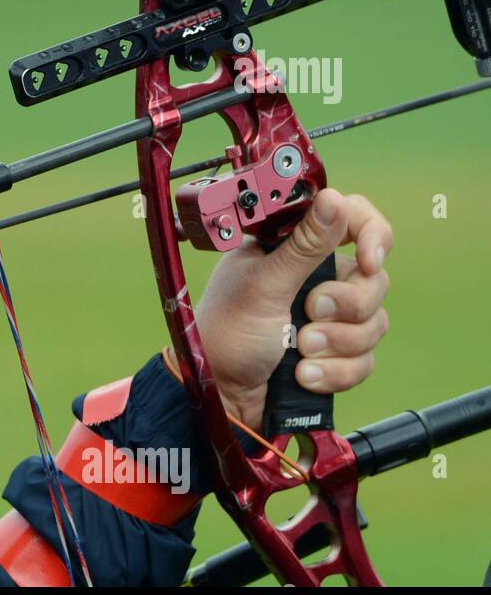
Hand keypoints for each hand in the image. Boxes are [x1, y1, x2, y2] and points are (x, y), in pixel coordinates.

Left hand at [191, 189, 392, 428]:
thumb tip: (333, 198)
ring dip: (337, 343)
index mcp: (293, 249)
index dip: (372, 236)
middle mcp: (315, 278)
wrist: (221, 396)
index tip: (368, 261)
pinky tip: (303, 375)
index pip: (353, 221)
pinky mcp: (335, 354)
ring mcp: (328, 318)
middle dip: (345, 305)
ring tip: (300, 351)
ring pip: (374, 322)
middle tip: (308, 314)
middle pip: (373, 278)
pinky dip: (335, 371)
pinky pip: (365, 359)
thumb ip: (303, 246)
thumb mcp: (263, 285)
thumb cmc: (226, 335)